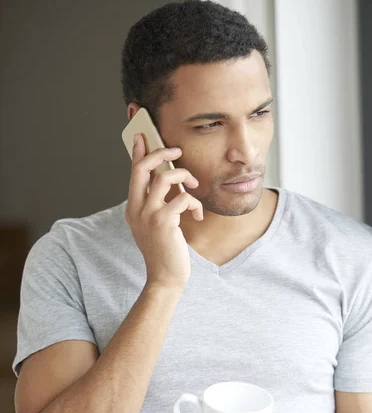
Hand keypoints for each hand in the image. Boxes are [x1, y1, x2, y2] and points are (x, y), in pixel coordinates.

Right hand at [125, 133, 202, 288]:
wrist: (165, 277)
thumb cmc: (164, 250)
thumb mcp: (154, 225)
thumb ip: (156, 204)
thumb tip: (168, 182)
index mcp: (132, 207)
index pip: (133, 173)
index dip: (137, 152)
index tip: (141, 135)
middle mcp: (136, 208)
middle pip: (144, 168)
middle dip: (161, 153)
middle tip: (177, 151)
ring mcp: (148, 214)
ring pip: (165, 178)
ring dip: (184, 177)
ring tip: (194, 186)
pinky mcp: (163, 222)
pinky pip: (182, 198)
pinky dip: (194, 203)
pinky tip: (197, 214)